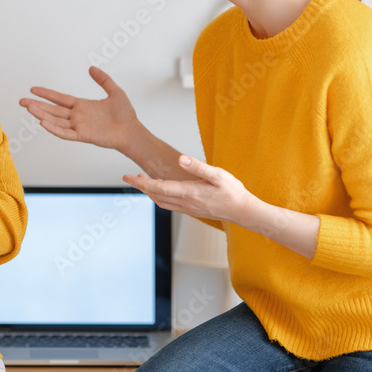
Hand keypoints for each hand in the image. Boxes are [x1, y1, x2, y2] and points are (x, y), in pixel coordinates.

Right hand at [19, 66, 139, 151]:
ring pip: (55, 120)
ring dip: (41, 115)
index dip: (46, 94)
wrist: (132, 130)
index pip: (60, 99)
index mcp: (82, 106)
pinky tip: (43, 122)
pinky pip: (65, 133)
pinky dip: (53, 129)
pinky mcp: (83, 135)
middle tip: (21, 101)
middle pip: (53, 110)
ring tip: (28, 109)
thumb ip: (103, 79)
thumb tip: (91, 68)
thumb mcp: (115, 91)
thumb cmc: (125, 114)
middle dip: (37, 105)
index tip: (33, 89)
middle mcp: (77, 116)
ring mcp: (79, 126)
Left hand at [123, 154, 255, 223]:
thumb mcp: (218, 175)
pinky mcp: (192, 210)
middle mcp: (185, 203)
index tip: (128, 176)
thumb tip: (181, 159)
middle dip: (141, 186)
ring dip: (149, 192)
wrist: (244, 212)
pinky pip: (169, 205)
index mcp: (189, 193)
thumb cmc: (233, 192)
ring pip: (161, 202)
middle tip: (129, 177)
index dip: (141, 183)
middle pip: (155, 196)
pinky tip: (161, 190)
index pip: (158, 188)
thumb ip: (198, 167)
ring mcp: (188, 209)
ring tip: (143, 181)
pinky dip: (159, 197)